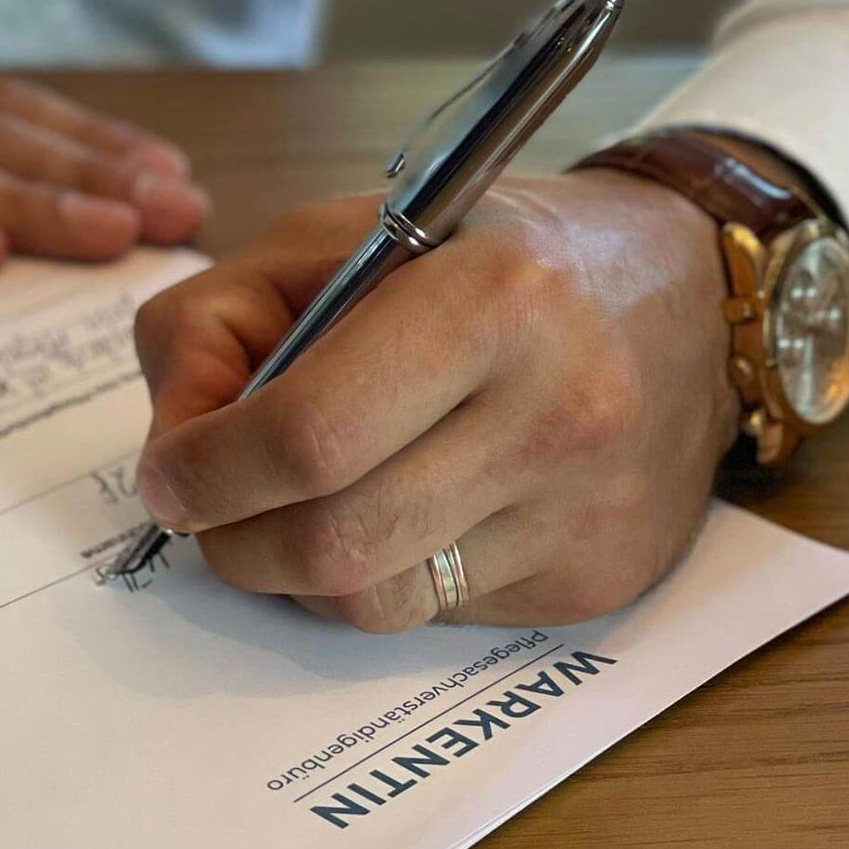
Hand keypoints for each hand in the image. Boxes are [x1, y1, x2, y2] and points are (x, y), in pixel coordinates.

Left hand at [133, 173, 740, 630]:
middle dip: (232, 541)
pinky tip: (396, 510)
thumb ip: (218, 321)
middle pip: (331, 544)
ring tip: (295, 506)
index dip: (208, 471)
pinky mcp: (595, 579)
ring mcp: (583, 511)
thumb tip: (173, 449)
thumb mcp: (338, 234)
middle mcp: (556, 413)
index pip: (307, 436)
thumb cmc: (487, 249)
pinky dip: (379, 575)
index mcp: (491, 299)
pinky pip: (435, 614)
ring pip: (374, 602)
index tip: (167, 474)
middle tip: (207, 507)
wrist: (681, 292)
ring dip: (296, 571)